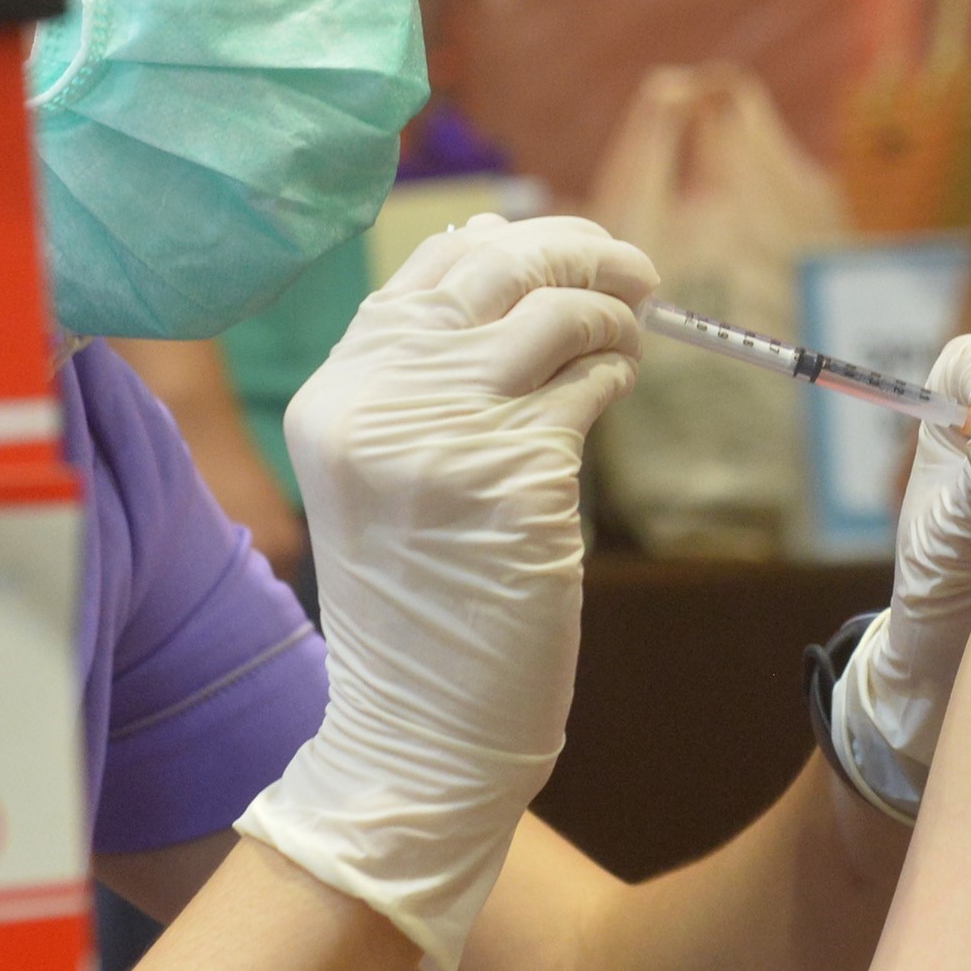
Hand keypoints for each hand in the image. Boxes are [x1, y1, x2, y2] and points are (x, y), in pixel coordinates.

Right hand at [236, 215, 656, 970]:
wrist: (419, 728)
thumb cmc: (423, 598)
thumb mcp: (390, 468)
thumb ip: (425, 368)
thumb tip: (492, 243)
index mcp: (333, 394)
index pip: (431, 268)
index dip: (515, 243)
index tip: (573, 254)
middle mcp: (373, 403)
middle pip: (494, 267)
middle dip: (581, 251)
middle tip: (636, 272)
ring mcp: (439, 438)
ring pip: (550, 312)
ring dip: (610, 313)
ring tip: (629, 340)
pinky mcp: (511, 479)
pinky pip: (586, 383)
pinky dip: (614, 370)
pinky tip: (615, 388)